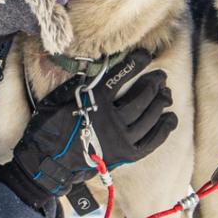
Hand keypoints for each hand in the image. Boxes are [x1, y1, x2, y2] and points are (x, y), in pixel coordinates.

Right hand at [0, 50, 176, 207]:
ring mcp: (120, 139)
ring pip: (149, 118)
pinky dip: (163, 129)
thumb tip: (101, 70)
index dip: (136, 63)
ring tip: (166, 95)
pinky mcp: (125, 155)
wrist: (47, 161)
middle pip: (142, 97)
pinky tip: (170, 118)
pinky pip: (151, 141)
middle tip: (160, 77)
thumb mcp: (60, 97)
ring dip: (161, 103)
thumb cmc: (50, 126)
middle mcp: (111, 119)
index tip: (146, 56)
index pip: (121, 76)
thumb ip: (83, 84)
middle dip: (154, 84)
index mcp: (94, 101)